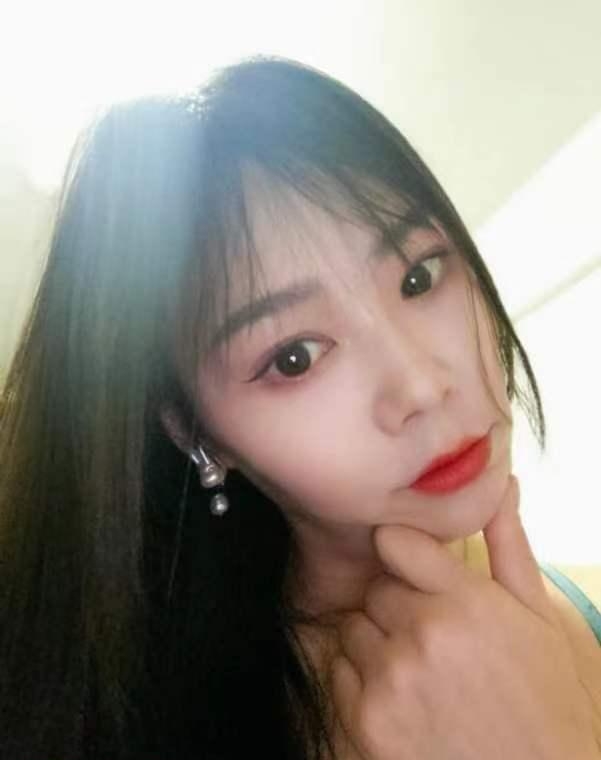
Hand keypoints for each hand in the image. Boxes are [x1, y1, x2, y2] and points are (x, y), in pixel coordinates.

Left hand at [330, 476, 598, 759]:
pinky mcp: (367, 722)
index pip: (393, 541)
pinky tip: (400, 696)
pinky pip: (338, 672)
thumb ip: (509, 545)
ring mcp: (391, 679)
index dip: (403, 555)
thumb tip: (503, 483)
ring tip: (417, 668)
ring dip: (375, 641)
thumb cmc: (543, 697)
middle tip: (429, 633)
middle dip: (395, 605)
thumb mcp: (539, 617)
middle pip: (374, 589)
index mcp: (465, 601)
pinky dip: (359, 679)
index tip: (414, 571)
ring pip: (353, 628)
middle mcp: (423, 634)